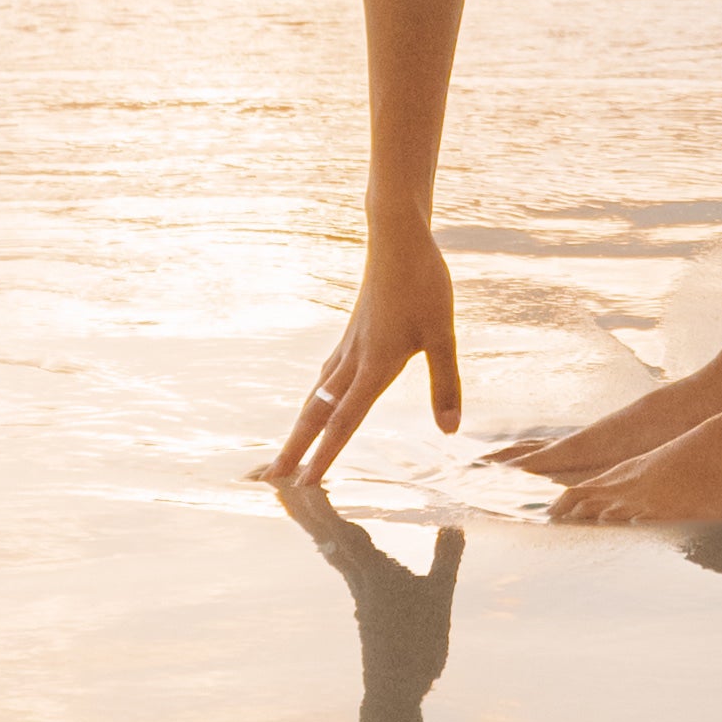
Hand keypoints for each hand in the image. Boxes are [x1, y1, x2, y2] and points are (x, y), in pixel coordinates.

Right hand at [262, 231, 462, 485]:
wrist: (397, 236)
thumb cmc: (424, 282)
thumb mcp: (443, 334)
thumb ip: (445, 384)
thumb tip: (450, 430)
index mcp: (375, 364)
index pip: (345, 421)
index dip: (324, 455)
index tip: (304, 485)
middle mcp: (354, 360)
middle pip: (317, 413)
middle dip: (294, 449)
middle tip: (271, 479)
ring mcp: (349, 345)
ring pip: (317, 396)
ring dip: (300, 426)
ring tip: (287, 451)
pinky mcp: (353, 333)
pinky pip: (327, 376)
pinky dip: (316, 399)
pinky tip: (318, 401)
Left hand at [279, 489, 465, 702]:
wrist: (393, 694)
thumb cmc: (417, 646)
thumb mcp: (439, 599)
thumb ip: (446, 559)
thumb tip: (454, 523)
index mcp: (373, 572)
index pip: (341, 529)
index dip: (321, 502)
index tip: (299, 477)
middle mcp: (358, 578)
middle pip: (324, 533)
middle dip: (302, 504)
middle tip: (274, 478)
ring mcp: (358, 591)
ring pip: (330, 546)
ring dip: (313, 520)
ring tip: (295, 499)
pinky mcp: (364, 604)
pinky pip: (341, 562)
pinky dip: (331, 541)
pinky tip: (331, 542)